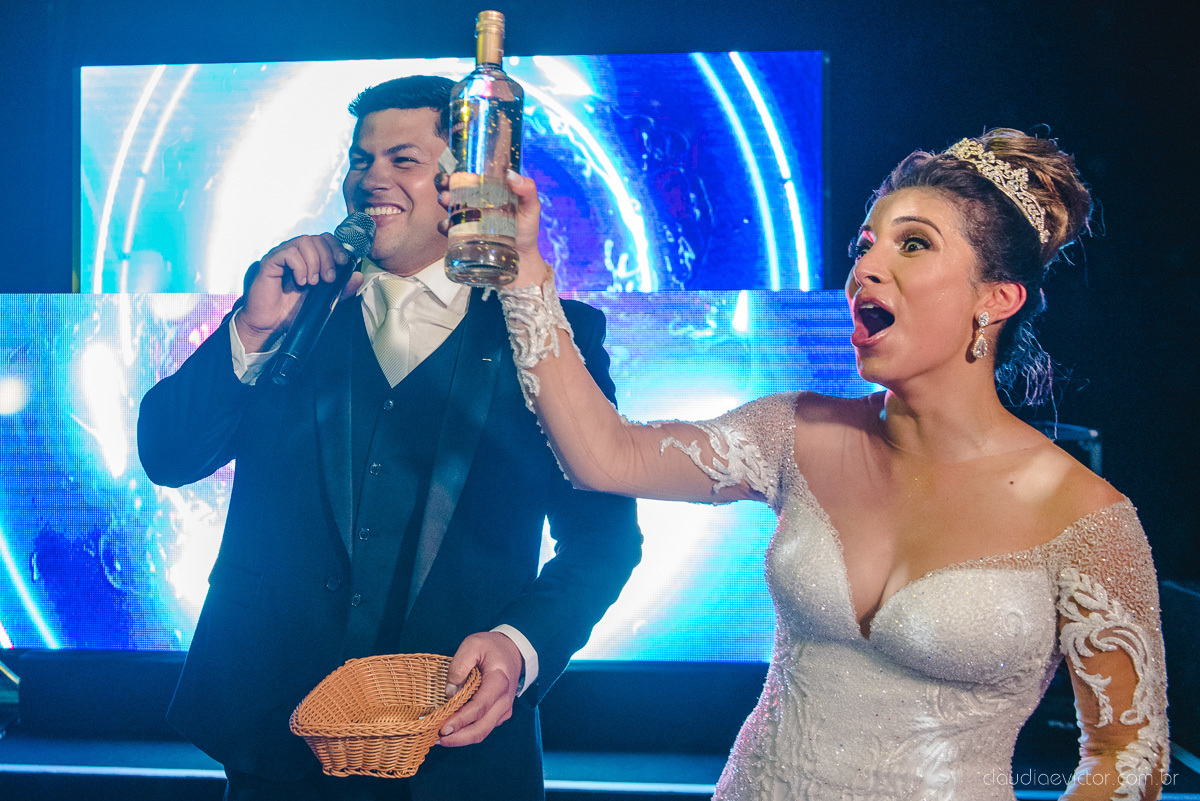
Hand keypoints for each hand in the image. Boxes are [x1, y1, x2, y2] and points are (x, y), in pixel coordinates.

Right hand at [236, 233, 363, 352]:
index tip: (343, 263)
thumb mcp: (324, 299)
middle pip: (316, 238)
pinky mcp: (270, 262)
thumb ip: (341, 289)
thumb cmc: (293, 310)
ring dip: (314, 262)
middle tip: (328, 279)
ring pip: (304, 241)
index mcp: (308, 257)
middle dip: (328, 257)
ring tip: (313, 282)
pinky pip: (288, 253)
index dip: (336, 247)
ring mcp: (281, 255)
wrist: (271, 324)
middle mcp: (295, 252)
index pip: (325, 239)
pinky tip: (300, 282)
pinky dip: (299, 267)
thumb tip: (358, 276)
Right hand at [435, 170, 550, 288]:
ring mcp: (468, 220)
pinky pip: (449, 229)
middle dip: (445, 183)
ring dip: (443, 200)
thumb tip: (511, 175)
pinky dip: (444, 225)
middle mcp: (475, 204)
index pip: (472, 177)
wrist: (522, 257)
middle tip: (446, 183)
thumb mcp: (531, 207)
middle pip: (455, 188)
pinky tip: (447, 224)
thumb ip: (527, 190)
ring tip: (445, 199)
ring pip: (449, 206)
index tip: (456, 170)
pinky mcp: (464, 237)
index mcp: (490, 192)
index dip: (460, 171)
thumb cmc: (526, 229)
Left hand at [438, 631, 523, 746]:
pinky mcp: (500, 714)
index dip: (460, 720)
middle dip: (458, 738)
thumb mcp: (473, 645)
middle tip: (437, 739)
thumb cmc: (491, 648)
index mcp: (499, 682)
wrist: (513, 651)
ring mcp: (503, 709)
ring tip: (440, 739)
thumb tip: (450, 692)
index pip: (479, 707)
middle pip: (481, 728)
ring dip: (461, 739)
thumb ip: (459, 666)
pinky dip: (467, 733)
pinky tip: (452, 731)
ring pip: (482, 732)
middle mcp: (504, 700)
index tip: (443, 728)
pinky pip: (484, 728)